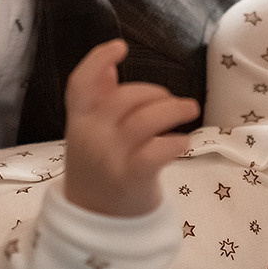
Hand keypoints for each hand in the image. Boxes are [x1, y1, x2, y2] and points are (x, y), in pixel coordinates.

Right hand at [62, 40, 199, 216]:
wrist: (96, 221)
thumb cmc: (99, 171)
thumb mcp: (91, 135)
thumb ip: (99, 101)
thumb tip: (110, 68)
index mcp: (78, 121)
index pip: (79, 84)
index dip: (98, 60)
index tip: (121, 47)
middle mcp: (90, 136)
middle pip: (124, 98)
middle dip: (154, 92)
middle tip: (172, 100)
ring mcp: (110, 157)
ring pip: (146, 120)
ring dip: (174, 109)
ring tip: (189, 109)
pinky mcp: (131, 177)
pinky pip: (158, 150)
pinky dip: (176, 141)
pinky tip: (183, 141)